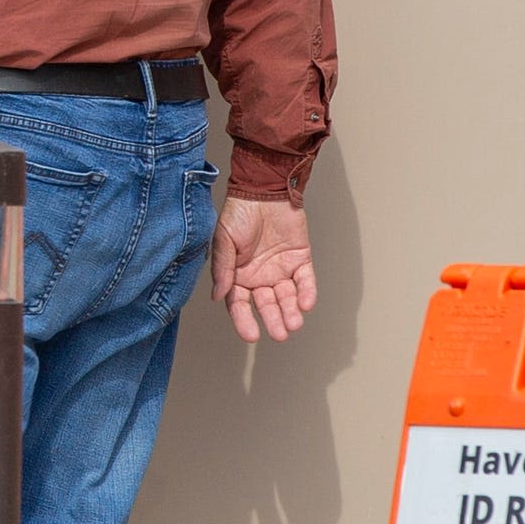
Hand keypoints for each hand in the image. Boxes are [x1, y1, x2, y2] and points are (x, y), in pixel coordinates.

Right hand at [212, 194, 316, 343]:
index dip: (244, 320)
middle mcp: (259, 277)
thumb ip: (222, 268)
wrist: (263, 188)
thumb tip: (218, 296)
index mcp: (238, 275)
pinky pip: (305, 279)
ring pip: (287, 297)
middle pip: (266, 305)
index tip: (252, 335)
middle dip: (274, 320)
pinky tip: (306, 303)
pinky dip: (307, 292)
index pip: (239, 304)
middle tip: (281, 333)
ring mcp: (281, 269)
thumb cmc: (239, 212)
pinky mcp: (300, 259)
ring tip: (294, 322)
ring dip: (291, 311)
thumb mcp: (223, 239)